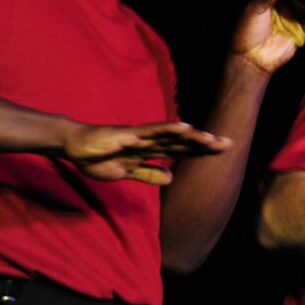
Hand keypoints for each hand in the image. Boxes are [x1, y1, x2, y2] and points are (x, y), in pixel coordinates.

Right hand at [64, 122, 231, 184]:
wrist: (74, 147)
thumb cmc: (98, 158)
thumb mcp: (127, 173)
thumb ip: (148, 174)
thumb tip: (171, 177)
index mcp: (151, 151)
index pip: (182, 151)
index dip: (202, 151)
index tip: (223, 151)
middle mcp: (151, 141)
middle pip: (183, 142)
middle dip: (205, 144)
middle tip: (230, 143)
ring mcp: (141, 136)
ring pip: (172, 136)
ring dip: (192, 137)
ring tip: (213, 138)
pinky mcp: (129, 134)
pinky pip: (151, 131)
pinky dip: (168, 128)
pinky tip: (184, 127)